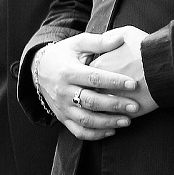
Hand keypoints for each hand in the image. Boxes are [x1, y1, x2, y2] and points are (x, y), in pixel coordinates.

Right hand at [31, 27, 152, 139]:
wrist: (38, 70)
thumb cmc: (63, 55)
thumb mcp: (77, 43)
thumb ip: (98, 42)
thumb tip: (120, 39)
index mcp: (68, 72)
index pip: (93, 78)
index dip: (114, 82)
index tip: (133, 84)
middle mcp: (63, 92)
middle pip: (91, 102)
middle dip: (115, 105)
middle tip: (135, 106)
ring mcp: (62, 107)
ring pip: (85, 120)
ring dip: (107, 122)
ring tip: (127, 121)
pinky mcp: (63, 117)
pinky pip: (78, 131)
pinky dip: (95, 134)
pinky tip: (112, 131)